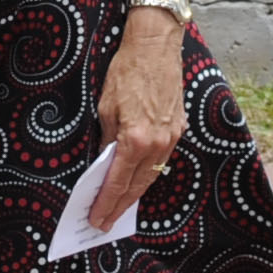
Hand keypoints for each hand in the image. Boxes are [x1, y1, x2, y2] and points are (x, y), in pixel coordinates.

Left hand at [89, 8, 186, 230]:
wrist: (156, 47)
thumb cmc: (126, 72)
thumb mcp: (105, 107)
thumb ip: (106, 139)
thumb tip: (104, 162)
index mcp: (135, 140)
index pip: (117, 182)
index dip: (105, 203)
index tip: (95, 219)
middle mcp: (157, 144)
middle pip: (136, 187)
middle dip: (119, 207)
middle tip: (104, 224)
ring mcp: (171, 138)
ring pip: (151, 176)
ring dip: (134, 195)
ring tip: (119, 210)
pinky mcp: (178, 129)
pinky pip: (161, 160)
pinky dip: (147, 175)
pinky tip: (137, 182)